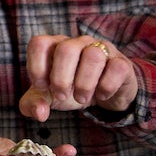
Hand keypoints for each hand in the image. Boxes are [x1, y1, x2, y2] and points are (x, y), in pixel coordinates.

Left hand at [18, 34, 137, 121]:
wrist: (105, 93)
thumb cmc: (71, 89)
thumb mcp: (50, 96)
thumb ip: (34, 103)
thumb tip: (39, 113)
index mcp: (55, 46)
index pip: (39, 43)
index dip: (36, 67)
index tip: (41, 86)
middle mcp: (78, 42)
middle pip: (66, 49)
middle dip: (61, 79)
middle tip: (63, 96)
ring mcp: (101, 49)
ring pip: (93, 55)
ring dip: (84, 84)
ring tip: (82, 99)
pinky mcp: (121, 62)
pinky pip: (116, 68)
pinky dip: (106, 87)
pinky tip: (102, 95)